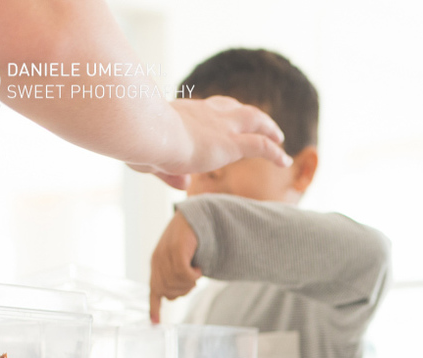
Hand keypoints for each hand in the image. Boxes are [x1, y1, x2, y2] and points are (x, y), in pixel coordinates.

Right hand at [127, 96, 290, 189]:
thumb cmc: (137, 143)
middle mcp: (204, 114)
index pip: (204, 111)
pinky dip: (275, 152)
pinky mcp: (230, 144)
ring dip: (269, 127)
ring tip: (280, 138)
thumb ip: (168, 173)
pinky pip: (261, 146)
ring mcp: (220, 127)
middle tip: (261, 123)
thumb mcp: (148, 159)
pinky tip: (285, 160)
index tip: (222, 123)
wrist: (146, 132)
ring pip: (254, 120)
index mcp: (182, 113)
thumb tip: (184, 184)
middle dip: (249, 115)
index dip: (217, 116)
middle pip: (234, 108)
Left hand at [149, 212, 200, 322]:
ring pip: (177, 284)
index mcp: (156, 264)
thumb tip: (171, 297)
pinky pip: (183, 274)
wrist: (196, 214)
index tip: (155, 323)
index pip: (154, 290)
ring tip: (197, 270)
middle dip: (183, 291)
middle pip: (168, 291)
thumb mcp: (179, 258)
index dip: (154, 307)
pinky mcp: (176, 250)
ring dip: (191, 283)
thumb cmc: (191, 238)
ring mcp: (165, 255)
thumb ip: (174, 276)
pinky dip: (194, 275)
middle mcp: (157, 260)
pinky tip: (198, 266)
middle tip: (194, 281)